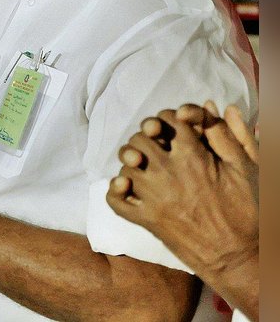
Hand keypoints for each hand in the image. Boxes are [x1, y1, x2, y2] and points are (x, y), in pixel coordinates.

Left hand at [106, 104, 257, 277]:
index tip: (174, 126)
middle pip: (140, 138)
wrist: (239, 258)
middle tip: (156, 144)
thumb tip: (216, 106)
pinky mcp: (147, 220)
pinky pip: (116, 201)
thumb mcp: (246, 169)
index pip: (167, 119)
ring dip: (131, 161)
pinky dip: (116, 191)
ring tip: (143, 165)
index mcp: (194, 156)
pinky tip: (126, 185)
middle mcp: (169, 173)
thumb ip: (228, 135)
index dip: (169, 118)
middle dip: (146, 136)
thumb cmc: (248, 211)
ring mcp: (154, 197)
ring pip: (126, 165)